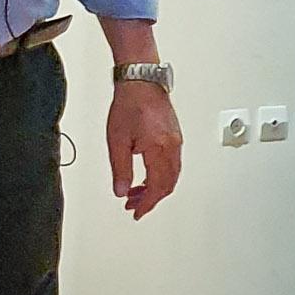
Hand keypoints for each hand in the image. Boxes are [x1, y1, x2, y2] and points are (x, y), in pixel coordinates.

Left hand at [105, 82, 182, 219]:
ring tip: (136, 192)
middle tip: (134, 205)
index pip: (157, 187)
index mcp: (160, 149)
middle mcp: (173, 146)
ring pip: (172, 174)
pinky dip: (160, 175)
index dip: (147, 204)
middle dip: (151, 198)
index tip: (137, 212)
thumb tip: (121, 191)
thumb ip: (120, 170)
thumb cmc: (130, 104)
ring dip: (156, 187)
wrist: (141, 81)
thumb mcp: (118, 141)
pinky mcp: (174, 135)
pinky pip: (172, 163)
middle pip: (168, 183)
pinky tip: (146, 175)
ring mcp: (176, 140)